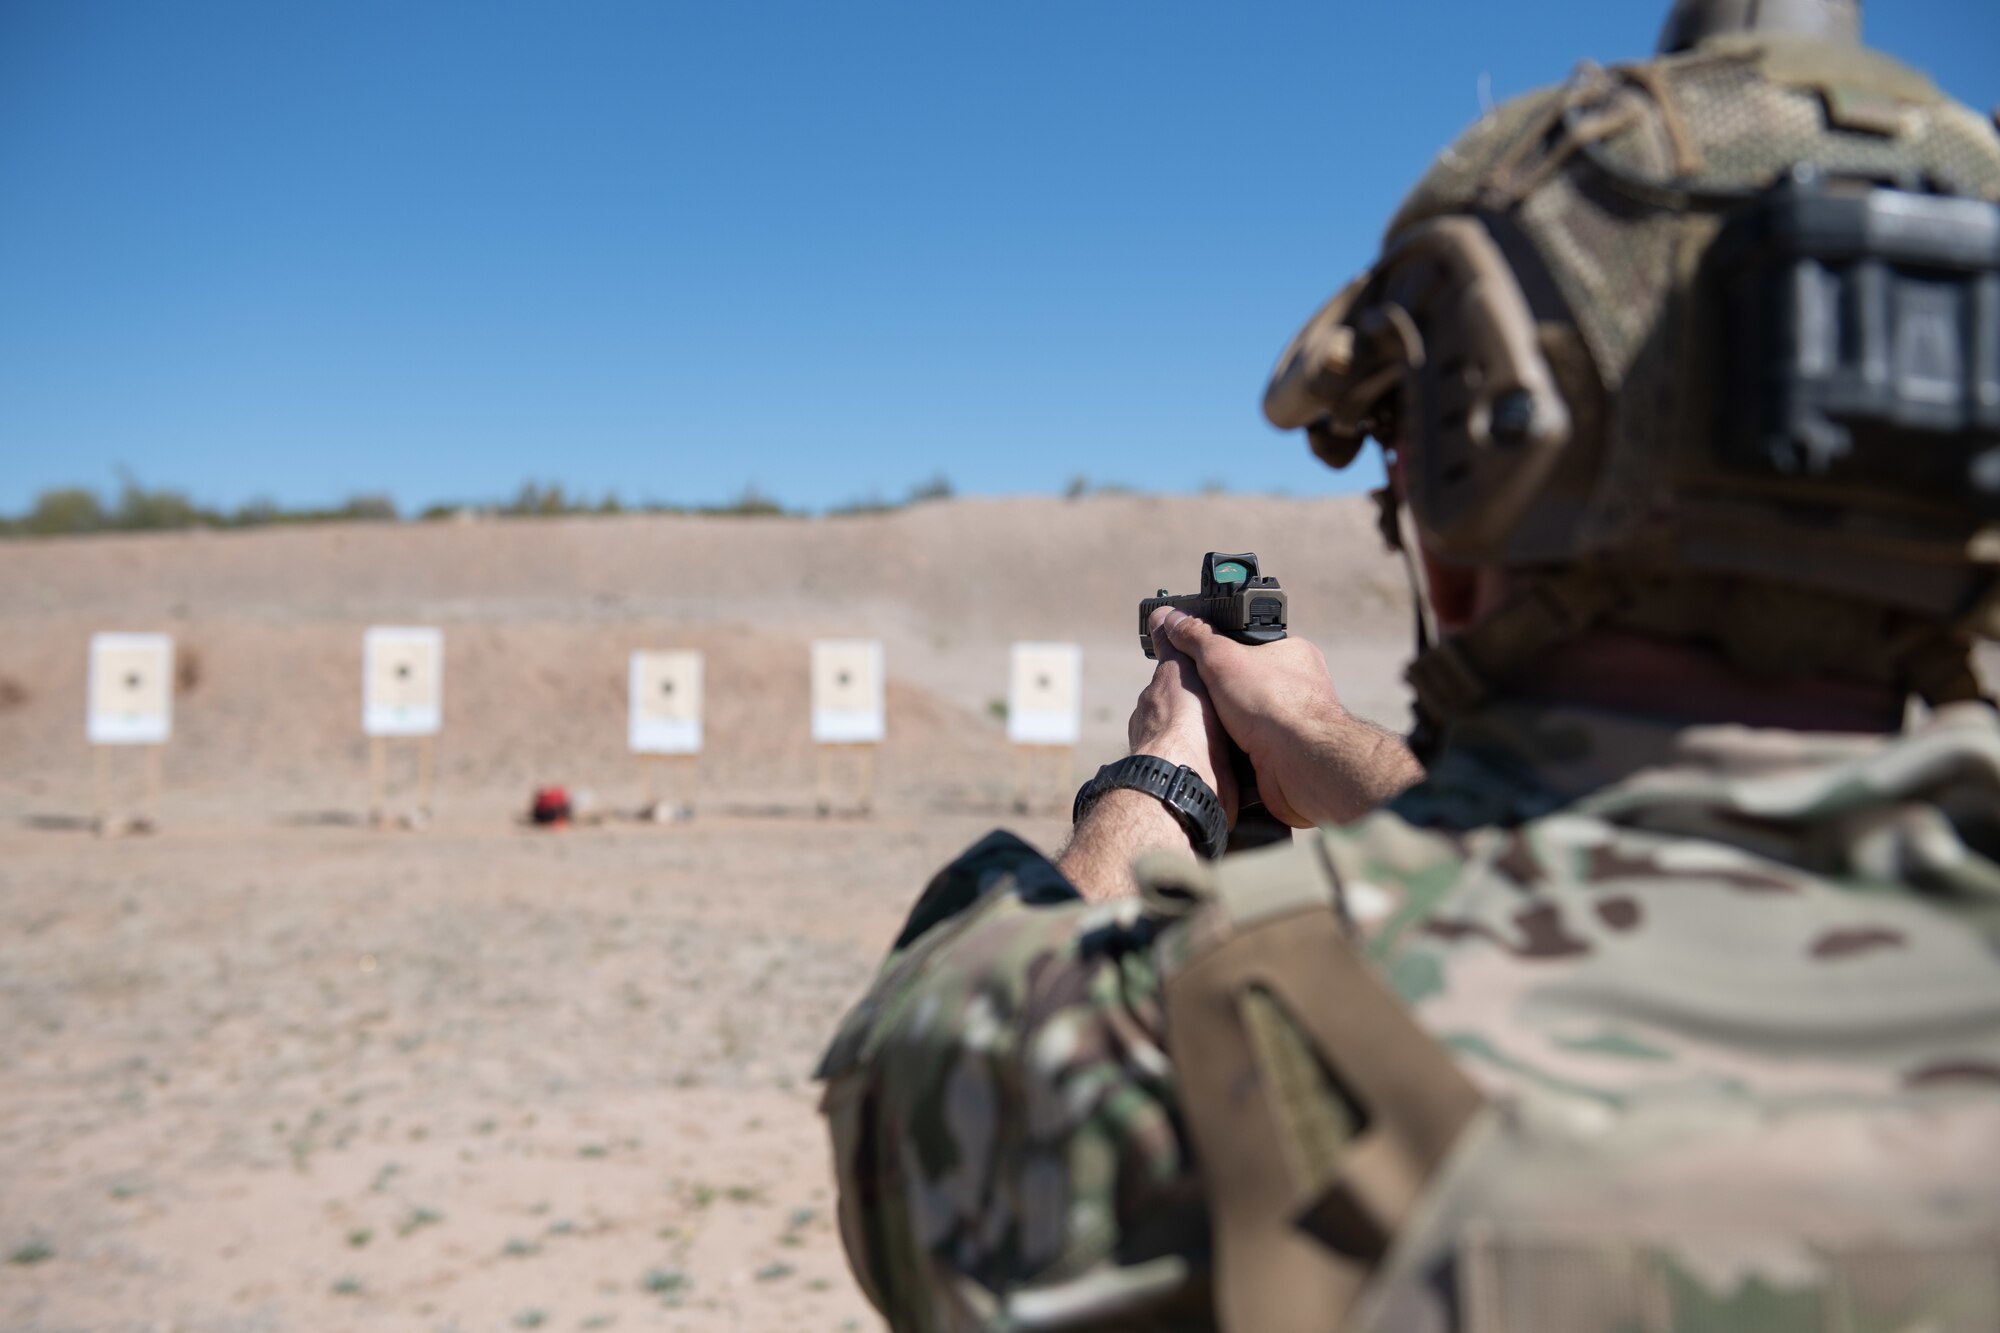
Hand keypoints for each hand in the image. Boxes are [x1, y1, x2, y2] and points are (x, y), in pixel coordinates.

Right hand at [1147, 606, 1420, 826]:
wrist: (1298, 763)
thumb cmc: (1272, 705)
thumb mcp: (1222, 658)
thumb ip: (1196, 637)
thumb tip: (1173, 619)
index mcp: (1292, 652)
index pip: (1250, 641)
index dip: (1220, 648)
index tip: (1195, 654)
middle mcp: (1297, 685)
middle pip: (1245, 681)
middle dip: (1219, 690)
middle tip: (1193, 692)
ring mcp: (1293, 720)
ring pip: (1247, 715)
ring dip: (1225, 721)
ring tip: (1200, 722)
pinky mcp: (1286, 751)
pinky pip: (1251, 744)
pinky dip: (1234, 746)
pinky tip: (1218, 747)